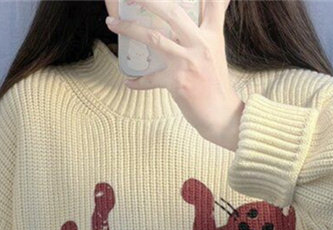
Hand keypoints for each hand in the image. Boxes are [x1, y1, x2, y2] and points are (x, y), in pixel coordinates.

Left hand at [106, 0, 244, 148]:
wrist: (221, 115)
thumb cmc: (216, 81)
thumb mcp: (217, 47)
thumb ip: (212, 23)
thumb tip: (217, 1)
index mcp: (211, 34)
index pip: (212, 3)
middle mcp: (200, 44)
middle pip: (172, 12)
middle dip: (147, 0)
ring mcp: (187, 63)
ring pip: (154, 38)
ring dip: (129, 29)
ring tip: (111, 22)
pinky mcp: (177, 82)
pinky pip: (151, 79)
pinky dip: (138, 81)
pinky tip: (128, 81)